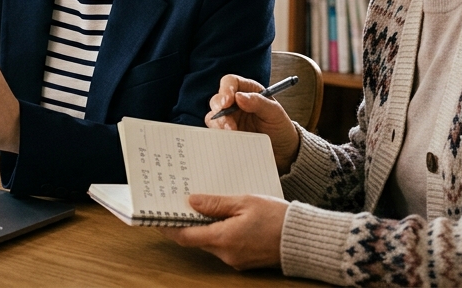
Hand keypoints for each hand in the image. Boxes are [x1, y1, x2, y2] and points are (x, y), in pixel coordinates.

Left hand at [161, 194, 288, 270]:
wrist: (306, 240)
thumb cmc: (278, 218)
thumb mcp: (245, 202)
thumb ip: (216, 203)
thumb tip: (192, 202)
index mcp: (223, 239)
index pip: (185, 236)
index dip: (168, 227)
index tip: (155, 217)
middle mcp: (226, 254)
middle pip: (196, 239)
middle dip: (186, 223)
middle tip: (177, 203)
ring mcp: (236, 260)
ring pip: (211, 242)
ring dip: (204, 227)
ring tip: (200, 205)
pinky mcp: (245, 260)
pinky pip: (225, 245)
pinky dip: (219, 232)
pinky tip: (222, 217)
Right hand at [206, 75, 299, 172]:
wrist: (282, 150)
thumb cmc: (280, 127)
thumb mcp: (275, 113)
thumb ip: (259, 102)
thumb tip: (239, 96)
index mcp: (248, 91)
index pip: (230, 82)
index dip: (226, 89)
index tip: (227, 101)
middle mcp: (235, 103)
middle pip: (217, 99)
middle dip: (219, 110)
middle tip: (228, 123)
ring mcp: (229, 118)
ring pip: (213, 116)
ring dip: (219, 124)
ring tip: (233, 133)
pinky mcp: (227, 133)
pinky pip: (216, 132)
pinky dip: (219, 135)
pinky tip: (230, 140)